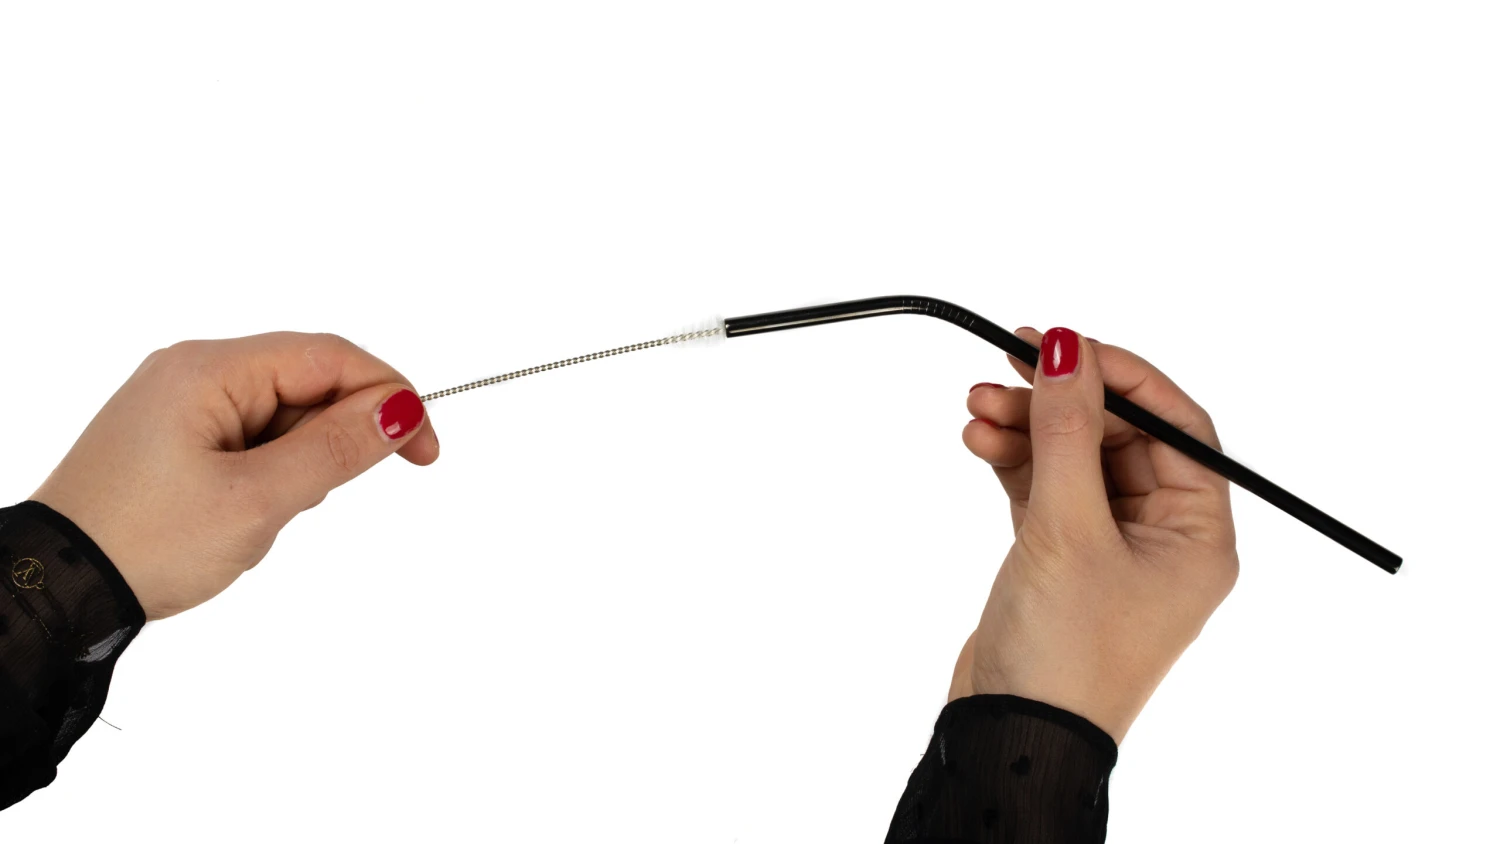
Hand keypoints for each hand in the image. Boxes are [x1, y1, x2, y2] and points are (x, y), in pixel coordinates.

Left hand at [30, 332, 438, 620]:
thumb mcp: (258, 500)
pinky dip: (270, 473)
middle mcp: (192, 371)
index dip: (389, 396)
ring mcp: (179, 403)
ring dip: (299, 463)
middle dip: (335, 439)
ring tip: (262, 516)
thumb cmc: (143, 542)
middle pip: (307, 381)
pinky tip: (245, 514)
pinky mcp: (173, 437)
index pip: (329, 356)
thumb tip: (400, 409)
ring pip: (282, 415)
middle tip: (323, 499)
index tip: (425, 450)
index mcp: (209, 369)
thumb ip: (337, 449)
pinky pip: (251, 439)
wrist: (56, 592)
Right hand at [947, 327, 1237, 742]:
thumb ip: (1067, 430)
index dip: (1121, 375)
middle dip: (1059, 399)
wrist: (1014, 735)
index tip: (1065, 344)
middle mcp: (1162, 537)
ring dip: (1028, 426)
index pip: (1176, 426)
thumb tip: (1067, 347)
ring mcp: (1109, 547)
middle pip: (1118, 435)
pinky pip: (1043, 486)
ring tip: (977, 406)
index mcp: (1198, 534)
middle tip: (1007, 361)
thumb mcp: (1068, 528)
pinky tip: (980, 440)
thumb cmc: (1066, 654)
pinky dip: (1013, 460)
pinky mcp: (1061, 558)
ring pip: (1073, 457)